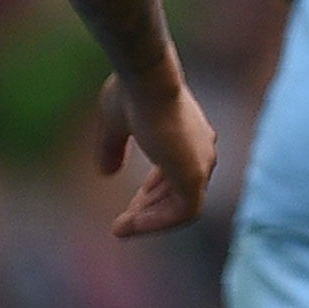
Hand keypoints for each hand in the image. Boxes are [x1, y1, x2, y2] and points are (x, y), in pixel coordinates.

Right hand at [95, 68, 217, 237]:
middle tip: (124, 221)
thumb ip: (113, 148)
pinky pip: (184, 213)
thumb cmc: (133, 93)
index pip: (177, 172)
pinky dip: (157, 222)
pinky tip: (129, 224)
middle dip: (152, 208)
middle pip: (181, 191)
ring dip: (152, 219)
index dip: (155, 191)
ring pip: (182, 206)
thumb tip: (106, 173)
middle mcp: (202, 148)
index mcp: (189, 133)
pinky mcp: (195, 176)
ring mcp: (201, 162)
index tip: (134, 203)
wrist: (148, 80)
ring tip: (121, 227)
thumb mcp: (116, 123)